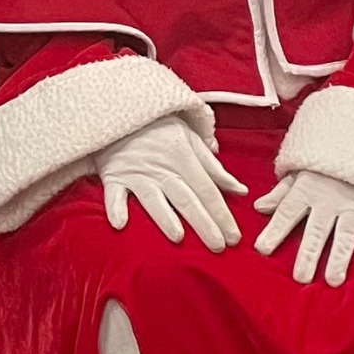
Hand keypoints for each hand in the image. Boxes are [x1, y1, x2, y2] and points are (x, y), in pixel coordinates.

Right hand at [94, 115, 246, 252]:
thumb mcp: (189, 137)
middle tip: (219, 247)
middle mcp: (160, 166)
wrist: (118, 107)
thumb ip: (213, 166)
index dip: (222, 214)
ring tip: (178, 236)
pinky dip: (114, 207)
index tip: (235, 237)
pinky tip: (120, 224)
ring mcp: (135, 171)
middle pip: (185, 198)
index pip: (207, 189)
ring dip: (164, 216)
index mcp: (182, 155)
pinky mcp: (112, 174)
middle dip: (203, 223)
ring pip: (152, 197)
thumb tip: (240, 190)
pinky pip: (112, 193)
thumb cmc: (157, 125)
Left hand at [254, 170, 353, 285]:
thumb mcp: (299, 169)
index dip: (273, 232)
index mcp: (305, 190)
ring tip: (332, 281)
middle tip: (300, 278)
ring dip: (338, 259)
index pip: (286, 214)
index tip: (262, 250)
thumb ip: (281, 192)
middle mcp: (328, 200)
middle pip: (315, 232)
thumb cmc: (325, 158)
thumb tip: (259, 208)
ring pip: (345, 236)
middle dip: (307, 256)